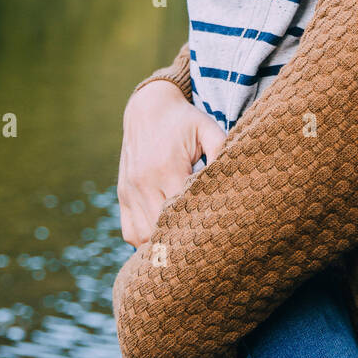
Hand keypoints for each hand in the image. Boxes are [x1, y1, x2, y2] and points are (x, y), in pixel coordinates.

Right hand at [118, 81, 225, 247]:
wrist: (148, 107)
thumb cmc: (184, 120)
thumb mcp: (207, 129)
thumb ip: (222, 153)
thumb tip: (235, 181)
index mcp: (166, 168)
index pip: (181, 212)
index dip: (198, 227)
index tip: (215, 234)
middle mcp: (143, 183)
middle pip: (160, 230)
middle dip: (180, 242)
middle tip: (204, 250)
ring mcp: (129, 191)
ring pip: (143, 236)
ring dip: (161, 245)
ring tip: (184, 248)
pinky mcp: (122, 195)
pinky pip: (130, 231)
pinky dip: (144, 241)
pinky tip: (162, 239)